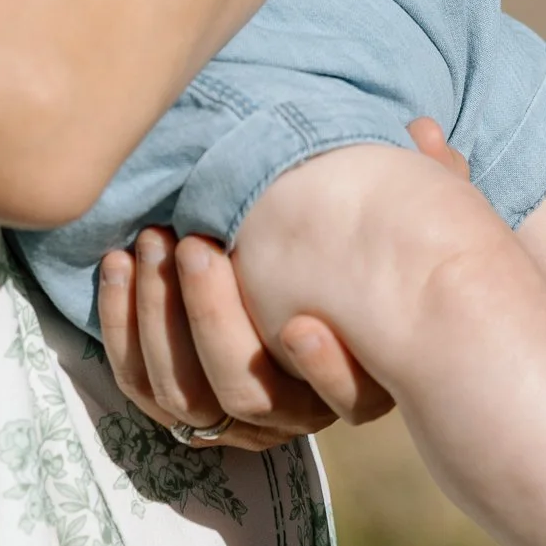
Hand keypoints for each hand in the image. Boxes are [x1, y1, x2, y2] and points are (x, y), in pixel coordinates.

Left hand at [96, 118, 469, 446]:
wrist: (300, 287)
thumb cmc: (361, 250)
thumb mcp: (405, 217)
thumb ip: (427, 181)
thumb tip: (424, 129)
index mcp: (361, 377)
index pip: (352, 401)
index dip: (327, 373)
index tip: (299, 325)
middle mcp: (295, 412)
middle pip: (249, 394)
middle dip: (212, 318)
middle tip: (194, 243)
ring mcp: (230, 416)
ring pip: (185, 393)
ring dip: (159, 316)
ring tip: (152, 242)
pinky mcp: (175, 403)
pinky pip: (139, 382)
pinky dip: (122, 326)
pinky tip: (119, 264)